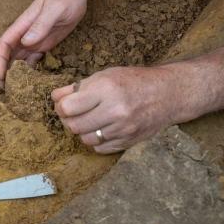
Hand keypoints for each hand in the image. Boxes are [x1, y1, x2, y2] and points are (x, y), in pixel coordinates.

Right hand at [0, 0, 87, 86]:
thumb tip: (26, 42)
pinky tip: (31, 83)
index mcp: (23, 25)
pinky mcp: (43, 45)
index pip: (4, 44)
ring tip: (16, 91)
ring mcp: (34, 40)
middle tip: (4, 89)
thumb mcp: (55, 9)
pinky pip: (32, 60)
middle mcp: (25, 34)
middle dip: (3, 71)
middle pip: (8, 54)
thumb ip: (41, 24)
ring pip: (18, 60)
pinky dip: (29, 72)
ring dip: (15, 74)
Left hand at [50, 66, 184, 153]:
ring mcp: (122, 129)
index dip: (61, 106)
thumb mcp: (105, 75)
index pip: (67, 107)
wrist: (167, 94)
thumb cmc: (133, 81)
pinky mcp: (128, 142)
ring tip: (88, 119)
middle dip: (68, 119)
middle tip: (73, 112)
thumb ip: (79, 87)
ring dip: (82, 130)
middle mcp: (114, 111)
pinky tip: (100, 128)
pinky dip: (95, 140)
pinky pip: (99, 148)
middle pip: (73, 126)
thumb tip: (55, 98)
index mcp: (106, 89)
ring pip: (85, 139)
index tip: (63, 103)